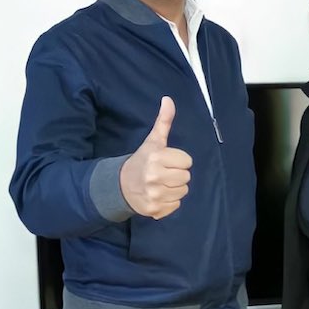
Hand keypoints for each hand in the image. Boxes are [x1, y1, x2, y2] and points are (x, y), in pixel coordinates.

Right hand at [119, 96, 191, 218]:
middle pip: (186, 177)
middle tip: (164, 173)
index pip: (187, 161)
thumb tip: (168, 99)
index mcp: (156, 157)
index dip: (179, 161)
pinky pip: (176, 205)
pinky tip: (159, 195)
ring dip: (175, 188)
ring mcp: (154, 194)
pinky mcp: (154, 209)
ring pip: (183, 192)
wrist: (120, 185)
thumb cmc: (143, 160)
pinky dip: (170, 202)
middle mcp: (154, 176)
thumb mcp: (153, 140)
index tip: (167, 161)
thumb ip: (163, 121)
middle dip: (178, 174)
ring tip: (161, 183)